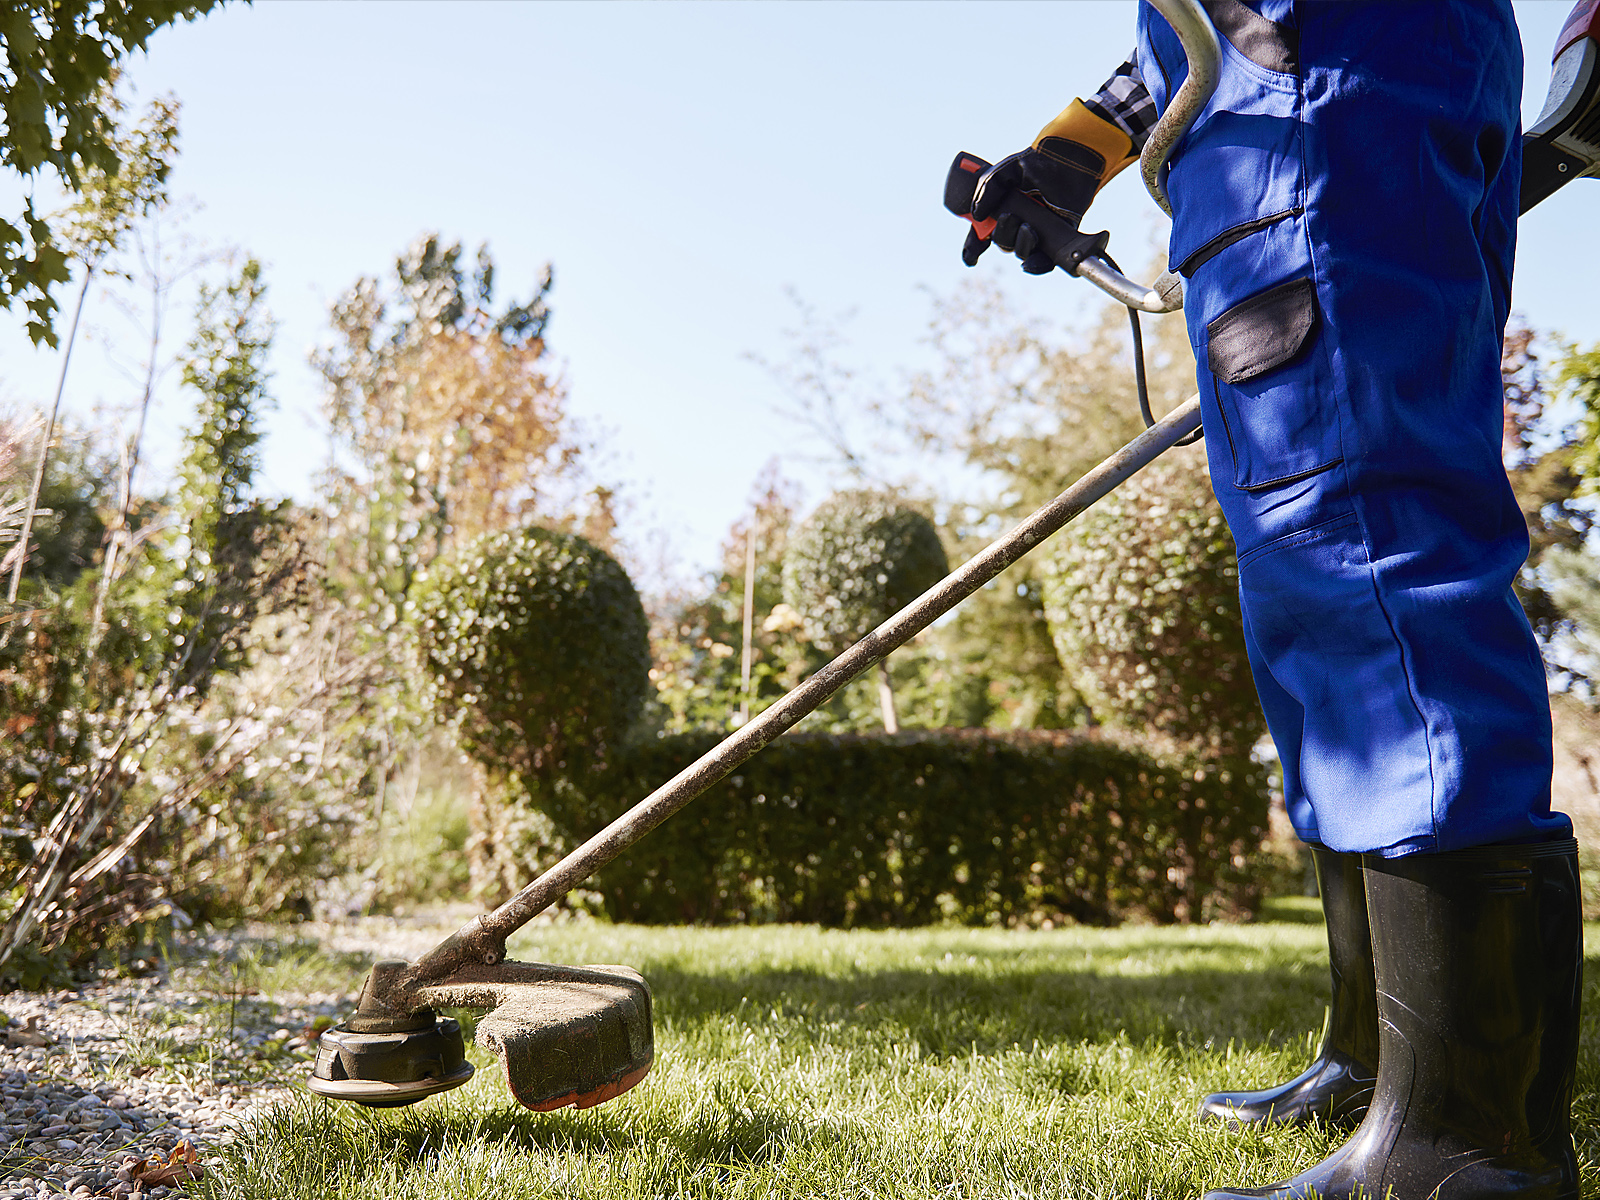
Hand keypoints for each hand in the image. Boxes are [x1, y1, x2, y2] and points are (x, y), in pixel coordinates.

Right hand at [960, 99, 1133, 272]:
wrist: (1068, 160)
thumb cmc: (1038, 162)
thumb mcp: (1004, 171)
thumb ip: (986, 189)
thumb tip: (976, 215)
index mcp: (1003, 208)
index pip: (984, 233)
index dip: (974, 246)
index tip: (971, 256)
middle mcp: (1018, 222)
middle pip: (1002, 242)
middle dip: (1001, 235)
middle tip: (1009, 217)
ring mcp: (1038, 230)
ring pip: (1021, 251)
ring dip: (1020, 244)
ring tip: (1028, 227)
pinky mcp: (1057, 237)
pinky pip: (1044, 261)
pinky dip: (1036, 265)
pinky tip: (1030, 263)